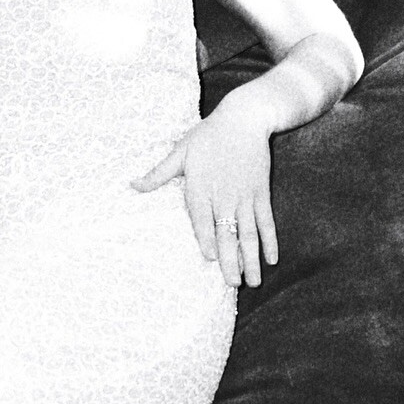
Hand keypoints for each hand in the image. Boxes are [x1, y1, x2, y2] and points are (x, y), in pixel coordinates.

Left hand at [131, 100, 277, 288]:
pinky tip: (271, 259)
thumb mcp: (180, 151)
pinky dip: (270, 240)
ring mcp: (245, 197)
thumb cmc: (209, 135)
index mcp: (201, 189)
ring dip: (252, 259)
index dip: (208, 239)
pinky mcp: (261, 193)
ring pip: (250, 233)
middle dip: (232, 261)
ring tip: (254, 282)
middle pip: (228, 233)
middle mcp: (224, 196)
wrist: (245, 118)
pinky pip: (266, 221)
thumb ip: (158, 173)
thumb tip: (132, 185)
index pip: (203, 220)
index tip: (211, 259)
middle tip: (233, 285)